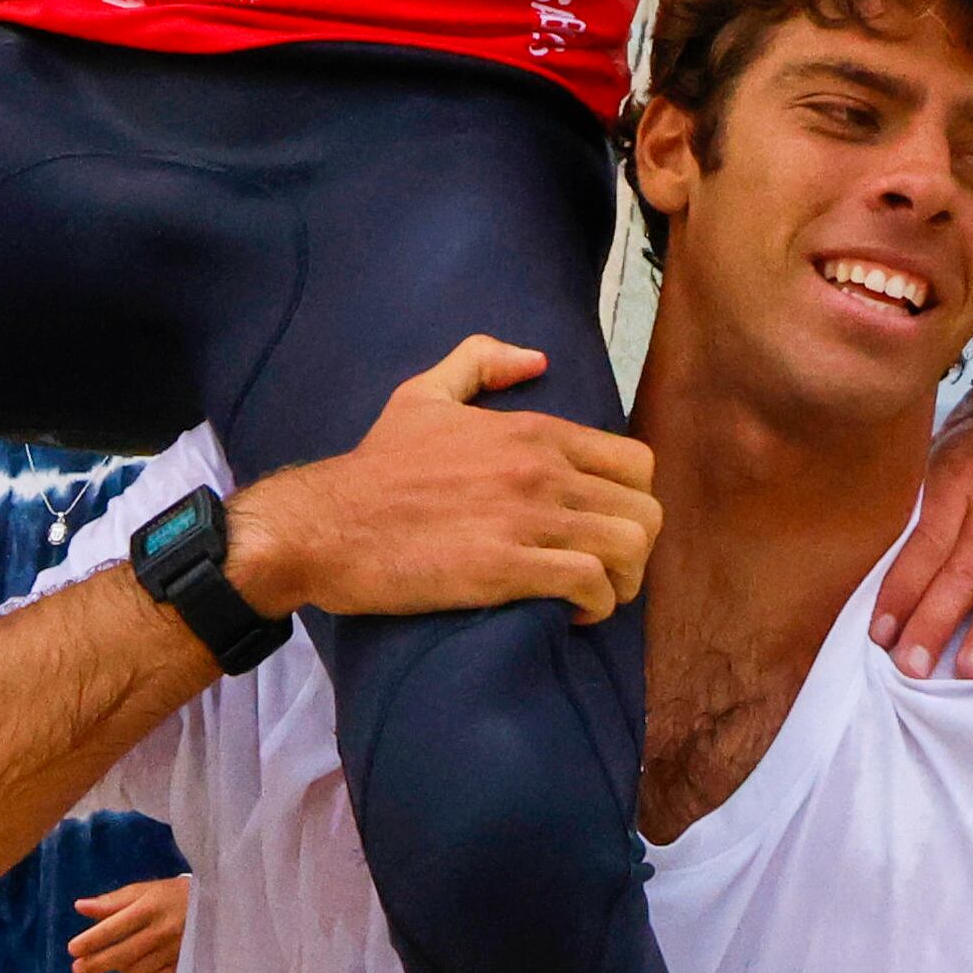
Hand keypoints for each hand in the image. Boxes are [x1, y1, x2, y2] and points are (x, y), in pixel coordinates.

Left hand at [68, 874, 190, 972]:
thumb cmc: (174, 895)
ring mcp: (175, 951)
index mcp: (151, 906)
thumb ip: (113, 901)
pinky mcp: (185, 965)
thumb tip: (80, 907)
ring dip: (120, 968)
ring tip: (113, 962)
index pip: (115, 926)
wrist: (219, 905)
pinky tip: (138, 969)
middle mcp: (162, 930)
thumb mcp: (145, 890)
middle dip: (97, 963)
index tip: (72, 949)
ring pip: (137, 970)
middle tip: (78, 969)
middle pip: (123, 953)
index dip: (91, 939)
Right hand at [223, 339, 658, 623]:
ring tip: (595, 597)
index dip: (631, 502)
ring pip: (628, 548)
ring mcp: (526, 519)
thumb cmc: (376, 466)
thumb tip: (535, 359)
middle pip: (644, 511)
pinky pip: (589, 584)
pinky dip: (594, 605)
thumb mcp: (423, 394)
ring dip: (622, 582)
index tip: (604, 528)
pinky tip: (571, 613)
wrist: (327, 524)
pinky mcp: (505, 569)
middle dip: (637, 549)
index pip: (636, 463)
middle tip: (606, 572)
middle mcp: (540, 470)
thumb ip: (480, 361)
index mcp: (533, 431)